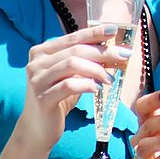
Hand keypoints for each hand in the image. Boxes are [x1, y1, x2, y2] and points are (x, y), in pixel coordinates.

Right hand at [17, 24, 120, 151]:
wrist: (38, 128)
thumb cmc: (58, 97)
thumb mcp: (71, 75)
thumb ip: (84, 60)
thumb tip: (113, 49)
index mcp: (42, 52)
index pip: (73, 37)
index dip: (95, 32)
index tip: (114, 30)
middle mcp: (36, 63)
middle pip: (76, 50)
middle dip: (103, 52)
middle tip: (123, 56)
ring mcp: (37, 80)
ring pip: (72, 64)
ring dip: (97, 69)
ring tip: (110, 79)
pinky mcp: (42, 98)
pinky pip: (69, 85)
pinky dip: (87, 85)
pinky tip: (98, 89)